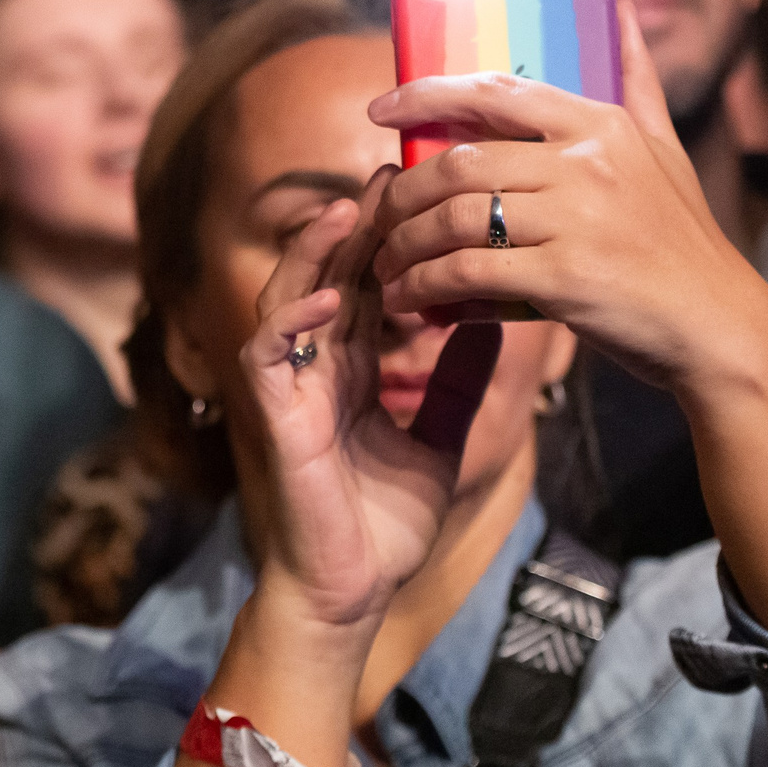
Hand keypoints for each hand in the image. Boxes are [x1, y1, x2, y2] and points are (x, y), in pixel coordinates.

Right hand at [236, 183, 499, 636]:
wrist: (353, 593)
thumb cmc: (386, 525)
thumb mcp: (441, 439)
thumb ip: (458, 384)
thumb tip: (497, 328)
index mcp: (350, 364)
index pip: (366, 281)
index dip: (389, 235)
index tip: (424, 190)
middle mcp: (316, 364)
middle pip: (330, 273)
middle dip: (359, 223)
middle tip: (394, 174)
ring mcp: (290, 385)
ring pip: (290, 294)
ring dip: (316, 252)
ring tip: (351, 210)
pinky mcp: (275, 415)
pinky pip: (270, 352)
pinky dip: (294, 320)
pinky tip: (330, 296)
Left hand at [364, 0, 767, 393]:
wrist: (717, 325)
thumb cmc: (682, 240)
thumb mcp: (665, 149)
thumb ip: (636, 80)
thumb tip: (621, 7)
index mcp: (600, 125)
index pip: (495, 92)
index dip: (427, 94)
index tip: (380, 109)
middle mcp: (586, 164)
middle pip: (460, 163)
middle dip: (405, 192)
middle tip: (380, 215)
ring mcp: (576, 220)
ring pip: (456, 218)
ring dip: (407, 243)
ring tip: (388, 264)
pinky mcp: (566, 278)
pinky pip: (470, 271)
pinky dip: (427, 284)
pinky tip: (410, 298)